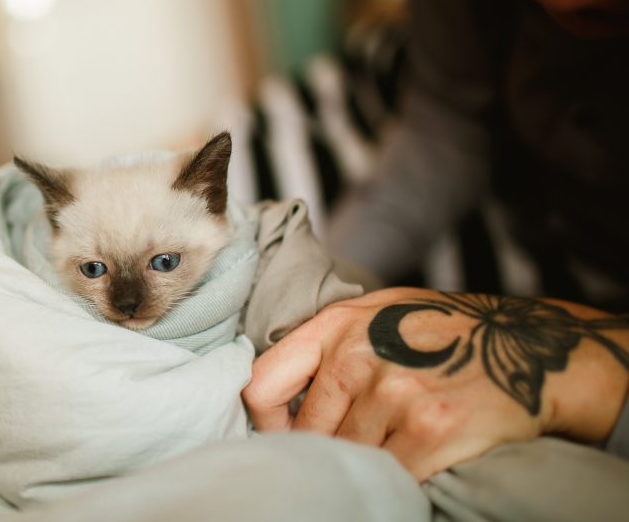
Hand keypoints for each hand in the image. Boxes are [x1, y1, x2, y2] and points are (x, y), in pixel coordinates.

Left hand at [243, 288, 628, 480]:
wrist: (530, 346)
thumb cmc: (444, 332)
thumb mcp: (377, 314)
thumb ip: (324, 346)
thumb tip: (271, 400)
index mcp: (336, 326)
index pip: (261, 385)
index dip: (264, 423)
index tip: (283, 436)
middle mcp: (358, 356)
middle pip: (306, 434)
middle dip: (324, 447)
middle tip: (353, 446)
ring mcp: (393, 394)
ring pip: (346, 458)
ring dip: (365, 463)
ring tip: (390, 446)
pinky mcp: (429, 430)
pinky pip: (388, 476)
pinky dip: (396, 478)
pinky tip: (415, 460)